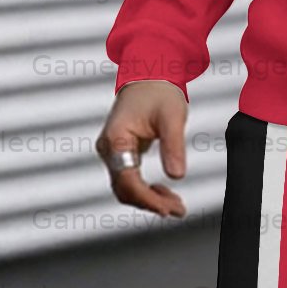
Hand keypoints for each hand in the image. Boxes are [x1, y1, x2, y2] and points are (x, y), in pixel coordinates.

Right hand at [97, 80, 188, 217]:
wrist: (149, 76)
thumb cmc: (158, 92)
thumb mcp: (172, 117)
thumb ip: (173, 146)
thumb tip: (177, 176)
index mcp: (116, 138)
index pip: (128, 180)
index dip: (147, 199)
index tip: (168, 208)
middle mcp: (108, 147)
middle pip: (124, 189)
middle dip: (150, 203)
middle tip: (178, 210)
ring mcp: (111, 151)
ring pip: (125, 187)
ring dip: (148, 200)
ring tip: (175, 205)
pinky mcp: (119, 153)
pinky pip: (129, 179)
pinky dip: (145, 190)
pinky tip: (164, 194)